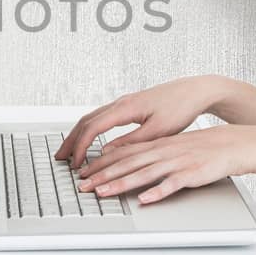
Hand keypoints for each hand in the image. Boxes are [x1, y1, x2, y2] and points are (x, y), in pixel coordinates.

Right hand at [56, 76, 218, 167]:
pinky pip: (102, 117)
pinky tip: (90, 139)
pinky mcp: (129, 106)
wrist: (195, 91)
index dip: (81, 147)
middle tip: (60, 158)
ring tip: (70, 151)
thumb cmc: (180, 108)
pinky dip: (90, 130)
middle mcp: (120, 103)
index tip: (76, 163)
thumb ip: (130, 142)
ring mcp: (123, 103)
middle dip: (71, 140)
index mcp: (125, 108)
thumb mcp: (157, 131)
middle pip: (86, 121)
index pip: (93, 128)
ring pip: (92, 118)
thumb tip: (106, 153)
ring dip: (78, 134)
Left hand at [76, 125, 255, 204]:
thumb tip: (129, 161)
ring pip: (143, 173)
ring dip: (121, 184)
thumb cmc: (202, 147)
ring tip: (103, 193)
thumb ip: (150, 154)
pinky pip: (171, 184)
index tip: (83, 173)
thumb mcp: (172, 146)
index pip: (121, 153)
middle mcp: (162, 152)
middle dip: (101, 176)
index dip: (100, 163)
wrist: (233, 143)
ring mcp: (176, 162)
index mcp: (156, 145)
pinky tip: (145, 200)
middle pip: (126, 164)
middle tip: (82, 186)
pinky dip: (157, 192)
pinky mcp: (191, 173)